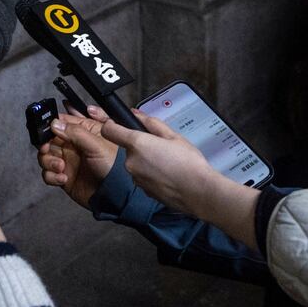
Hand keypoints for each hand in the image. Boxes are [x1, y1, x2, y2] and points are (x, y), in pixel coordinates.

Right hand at [39, 107, 117, 207]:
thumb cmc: (114, 167)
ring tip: (60, 166)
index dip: (52, 124)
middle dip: (45, 144)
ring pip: (45, 155)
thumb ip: (76, 133)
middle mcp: (74, 144)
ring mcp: (68, 160)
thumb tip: (55, 124)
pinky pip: (48, 173)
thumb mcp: (97, 145)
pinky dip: (51, 176)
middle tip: (47, 148)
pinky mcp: (63, 175)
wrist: (113, 195)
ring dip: (48, 161)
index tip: (46, 130)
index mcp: (84, 131)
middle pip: (49, 139)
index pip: (63, 121)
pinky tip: (63, 178)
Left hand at [96, 111, 221, 216]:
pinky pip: (142, 176)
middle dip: (141, 145)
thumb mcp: (173, 135)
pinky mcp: (142, 190)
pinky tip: (167, 174)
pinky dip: (151, 173)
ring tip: (168, 162)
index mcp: (137, 143)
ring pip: (136, 162)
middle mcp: (131, 161)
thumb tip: (136, 114)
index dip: (110, 124)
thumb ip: (150, 122)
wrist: (198, 192)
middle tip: (162, 146)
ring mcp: (135, 178)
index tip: (114, 123)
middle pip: (127, 147)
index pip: (109, 129)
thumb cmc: (189, 163)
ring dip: (147, 160)